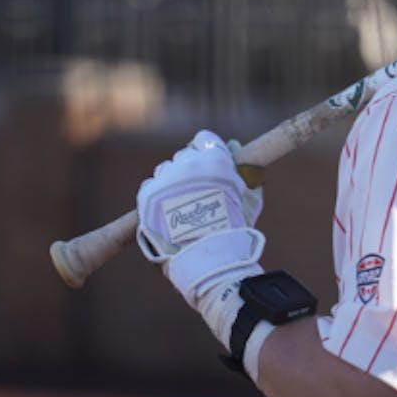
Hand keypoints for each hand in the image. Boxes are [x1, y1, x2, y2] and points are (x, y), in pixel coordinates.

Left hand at [136, 130, 265, 349]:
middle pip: (185, 155)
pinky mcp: (147, 195)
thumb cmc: (234, 230)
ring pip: (165, 170)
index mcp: (215, 159)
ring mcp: (166, 178)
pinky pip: (150, 186)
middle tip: (197, 192)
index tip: (208, 163)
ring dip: (172, 182)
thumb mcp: (248, 198)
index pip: (205, 138)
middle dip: (190, 170)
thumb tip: (236, 149)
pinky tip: (166, 212)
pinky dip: (156, 196)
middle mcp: (189, 163)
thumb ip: (244, 172)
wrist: (207, 258)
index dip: (207, 150)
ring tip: (181, 206)